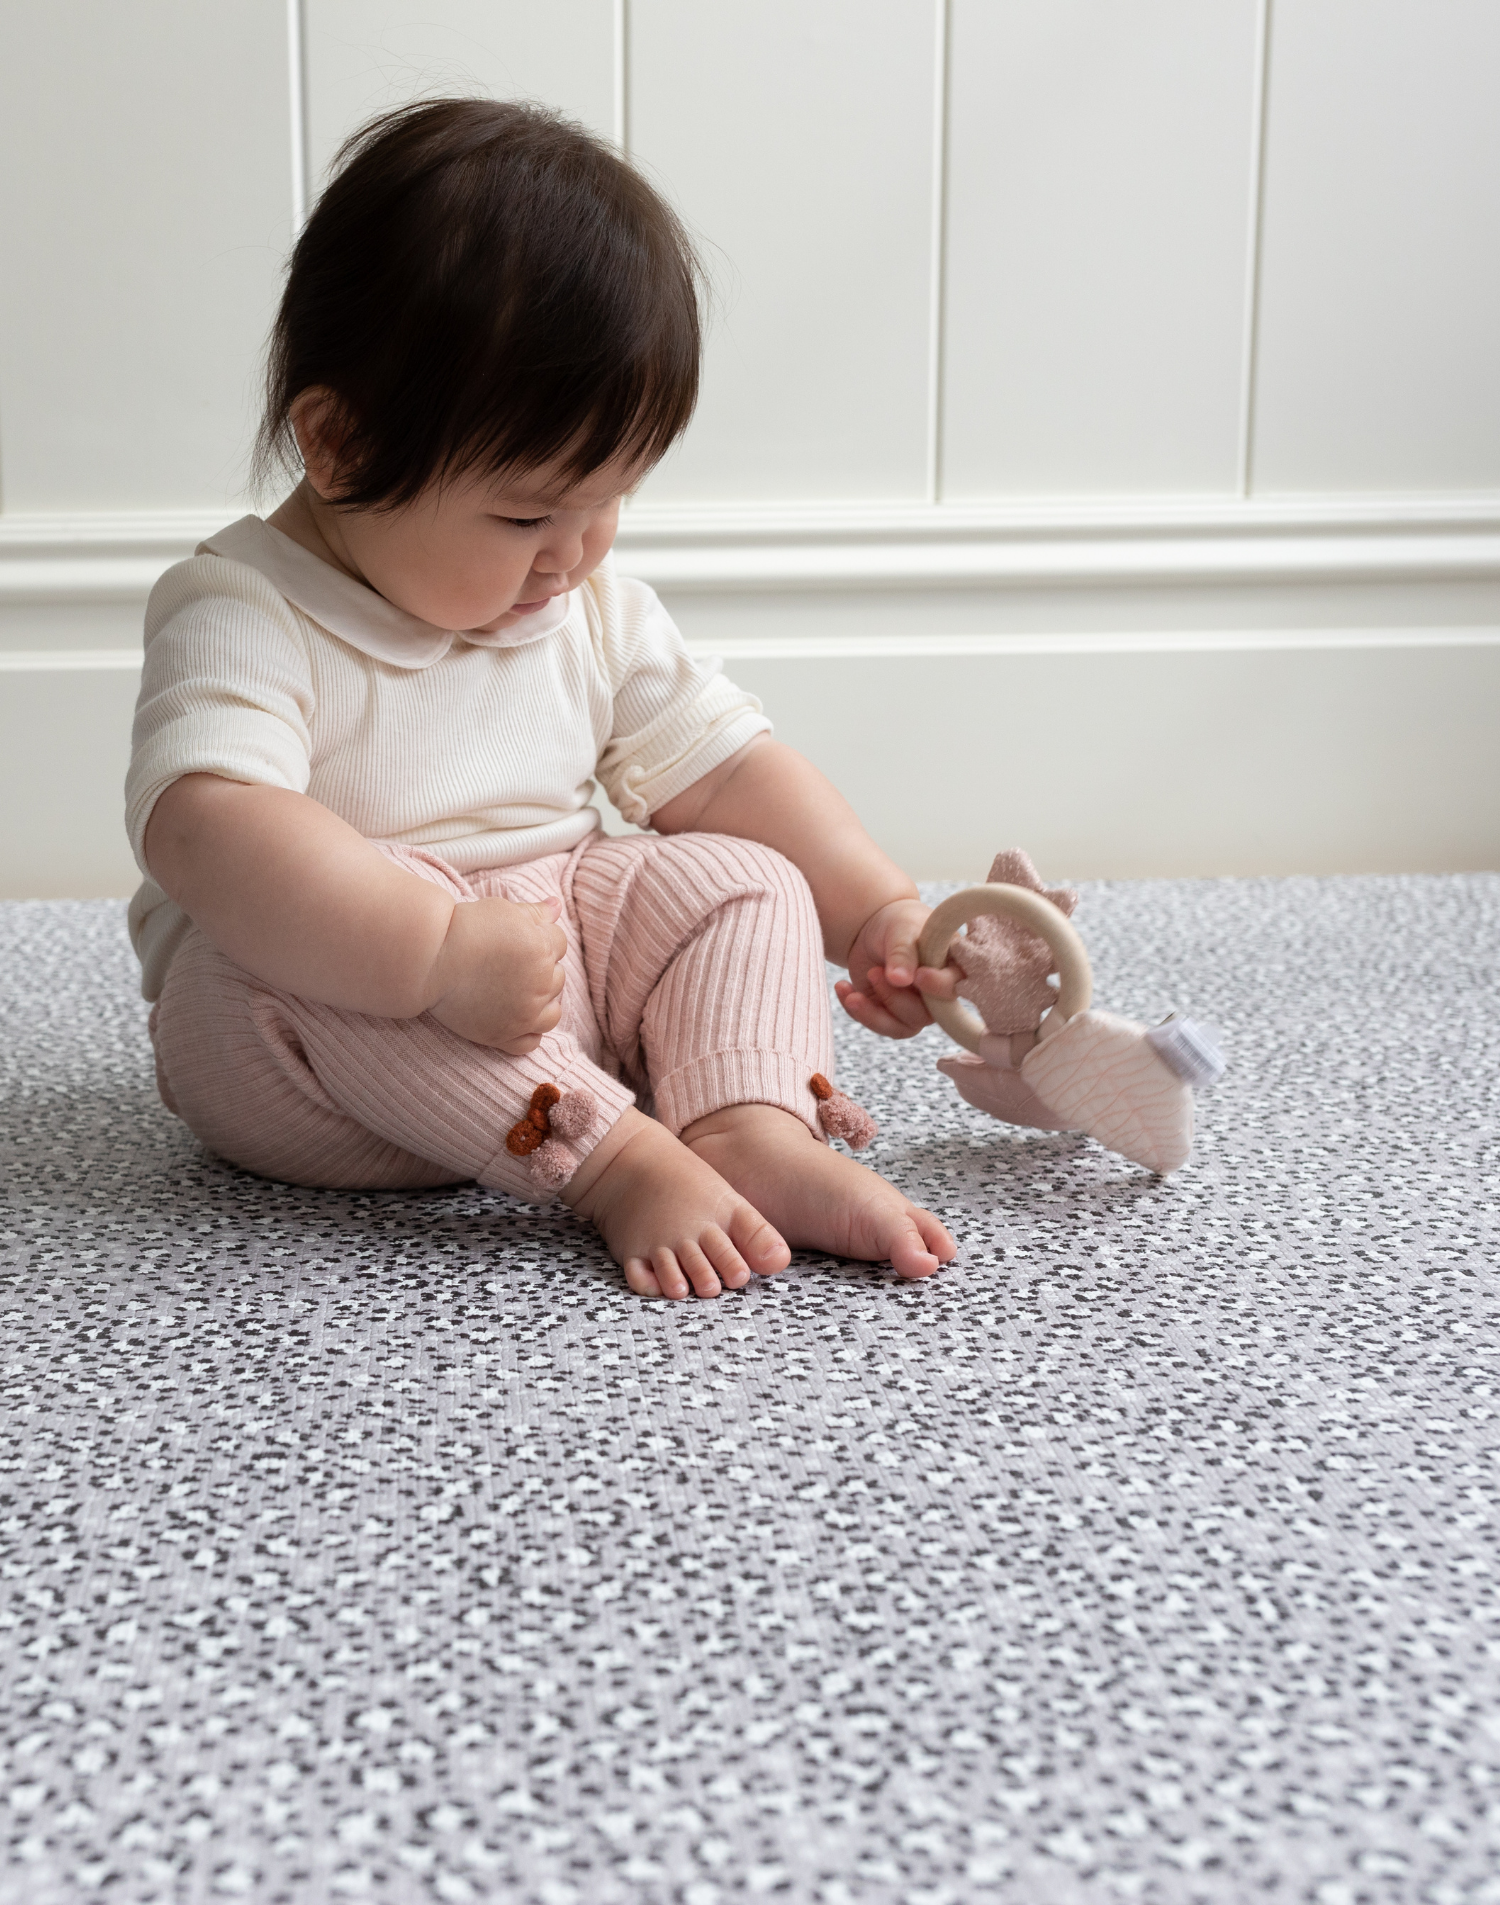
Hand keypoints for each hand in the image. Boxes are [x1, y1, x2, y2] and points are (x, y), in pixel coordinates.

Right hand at [421, 894, 567, 1053]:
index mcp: (542, 950)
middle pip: (557, 977)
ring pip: (552, 1012)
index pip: (559, 943)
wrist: (429, 958)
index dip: (540, 937)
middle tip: (513, 963)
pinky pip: (530, 1042)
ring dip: (543, 1001)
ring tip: (520, 990)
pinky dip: (529, 1032)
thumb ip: (536, 913)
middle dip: (542, 968)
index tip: (518, 939)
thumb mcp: (504, 910)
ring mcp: (522, 1014)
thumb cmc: (464, 928)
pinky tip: (519, 1018)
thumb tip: (557, 906)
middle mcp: (538, 985)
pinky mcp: (502, 1035)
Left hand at [834, 897, 959, 1040]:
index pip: (953, 987)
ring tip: (851, 991)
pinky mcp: (890, 1014)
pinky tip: (843, 988)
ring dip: (871, 1013)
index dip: (938, 987)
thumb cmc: (899, 923)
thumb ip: (903, 953)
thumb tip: (901, 981)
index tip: (918, 975)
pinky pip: (876, 1024)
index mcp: (952, 969)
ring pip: (899, 1028)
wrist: (876, 929)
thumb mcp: (900, 930)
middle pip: (923, 1015)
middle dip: (894, 998)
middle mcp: (937, 996)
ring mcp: (915, 1008)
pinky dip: (856, 1010)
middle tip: (874, 972)